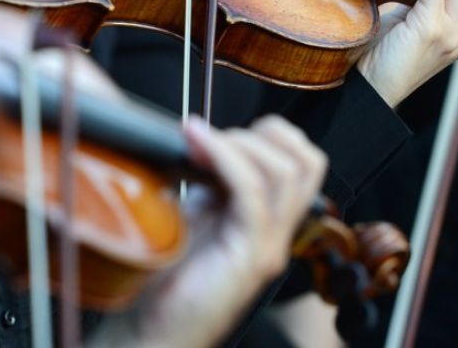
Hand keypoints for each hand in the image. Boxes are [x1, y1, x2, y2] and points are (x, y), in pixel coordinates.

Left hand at [88, 115, 326, 347]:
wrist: (151, 332)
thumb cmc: (168, 280)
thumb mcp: (195, 215)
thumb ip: (212, 182)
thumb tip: (205, 138)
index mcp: (267, 221)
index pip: (300, 162)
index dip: (266, 134)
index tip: (217, 130)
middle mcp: (277, 234)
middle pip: (307, 162)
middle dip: (263, 132)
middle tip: (215, 135)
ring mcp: (268, 246)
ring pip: (287, 172)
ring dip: (241, 142)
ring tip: (201, 139)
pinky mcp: (251, 258)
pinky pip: (252, 193)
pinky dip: (225, 157)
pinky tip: (198, 146)